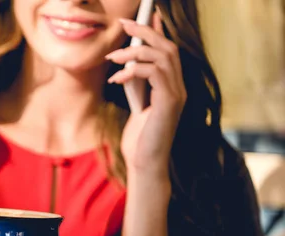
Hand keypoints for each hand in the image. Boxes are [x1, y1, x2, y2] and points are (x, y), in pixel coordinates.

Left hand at [105, 11, 186, 178]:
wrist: (144, 162)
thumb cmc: (138, 138)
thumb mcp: (136, 104)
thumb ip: (135, 83)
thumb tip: (125, 62)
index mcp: (172, 87)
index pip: (169, 51)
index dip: (157, 31)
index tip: (140, 18)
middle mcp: (179, 87)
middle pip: (168, 48)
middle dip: (146, 32)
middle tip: (124, 25)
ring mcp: (178, 94)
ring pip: (162, 57)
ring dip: (134, 52)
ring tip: (112, 58)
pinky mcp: (170, 102)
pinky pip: (154, 73)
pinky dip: (133, 70)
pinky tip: (116, 79)